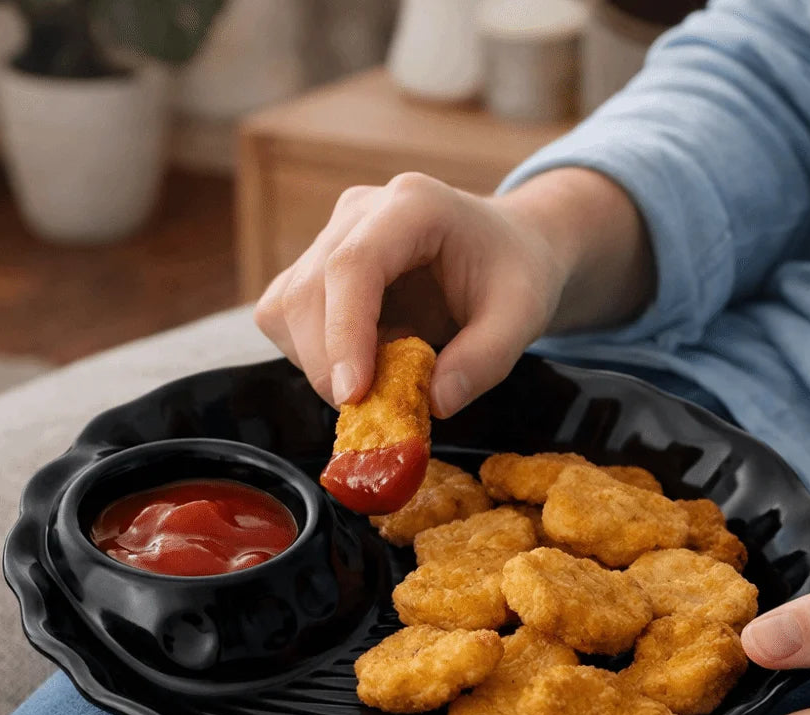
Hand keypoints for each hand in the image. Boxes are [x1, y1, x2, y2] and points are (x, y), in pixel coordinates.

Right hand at [253, 169, 653, 415]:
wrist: (505, 249)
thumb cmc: (514, 273)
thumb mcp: (522, 316)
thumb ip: (485, 360)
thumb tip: (434, 403)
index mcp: (413, 206)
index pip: (353, 266)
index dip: (344, 334)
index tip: (353, 396)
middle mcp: (359, 212)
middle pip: (307, 291)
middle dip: (328, 365)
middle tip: (371, 412)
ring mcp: (331, 237)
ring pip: (286, 308)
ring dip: (318, 363)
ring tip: (379, 381)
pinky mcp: (315, 268)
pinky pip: (286, 319)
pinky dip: (314, 356)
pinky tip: (363, 362)